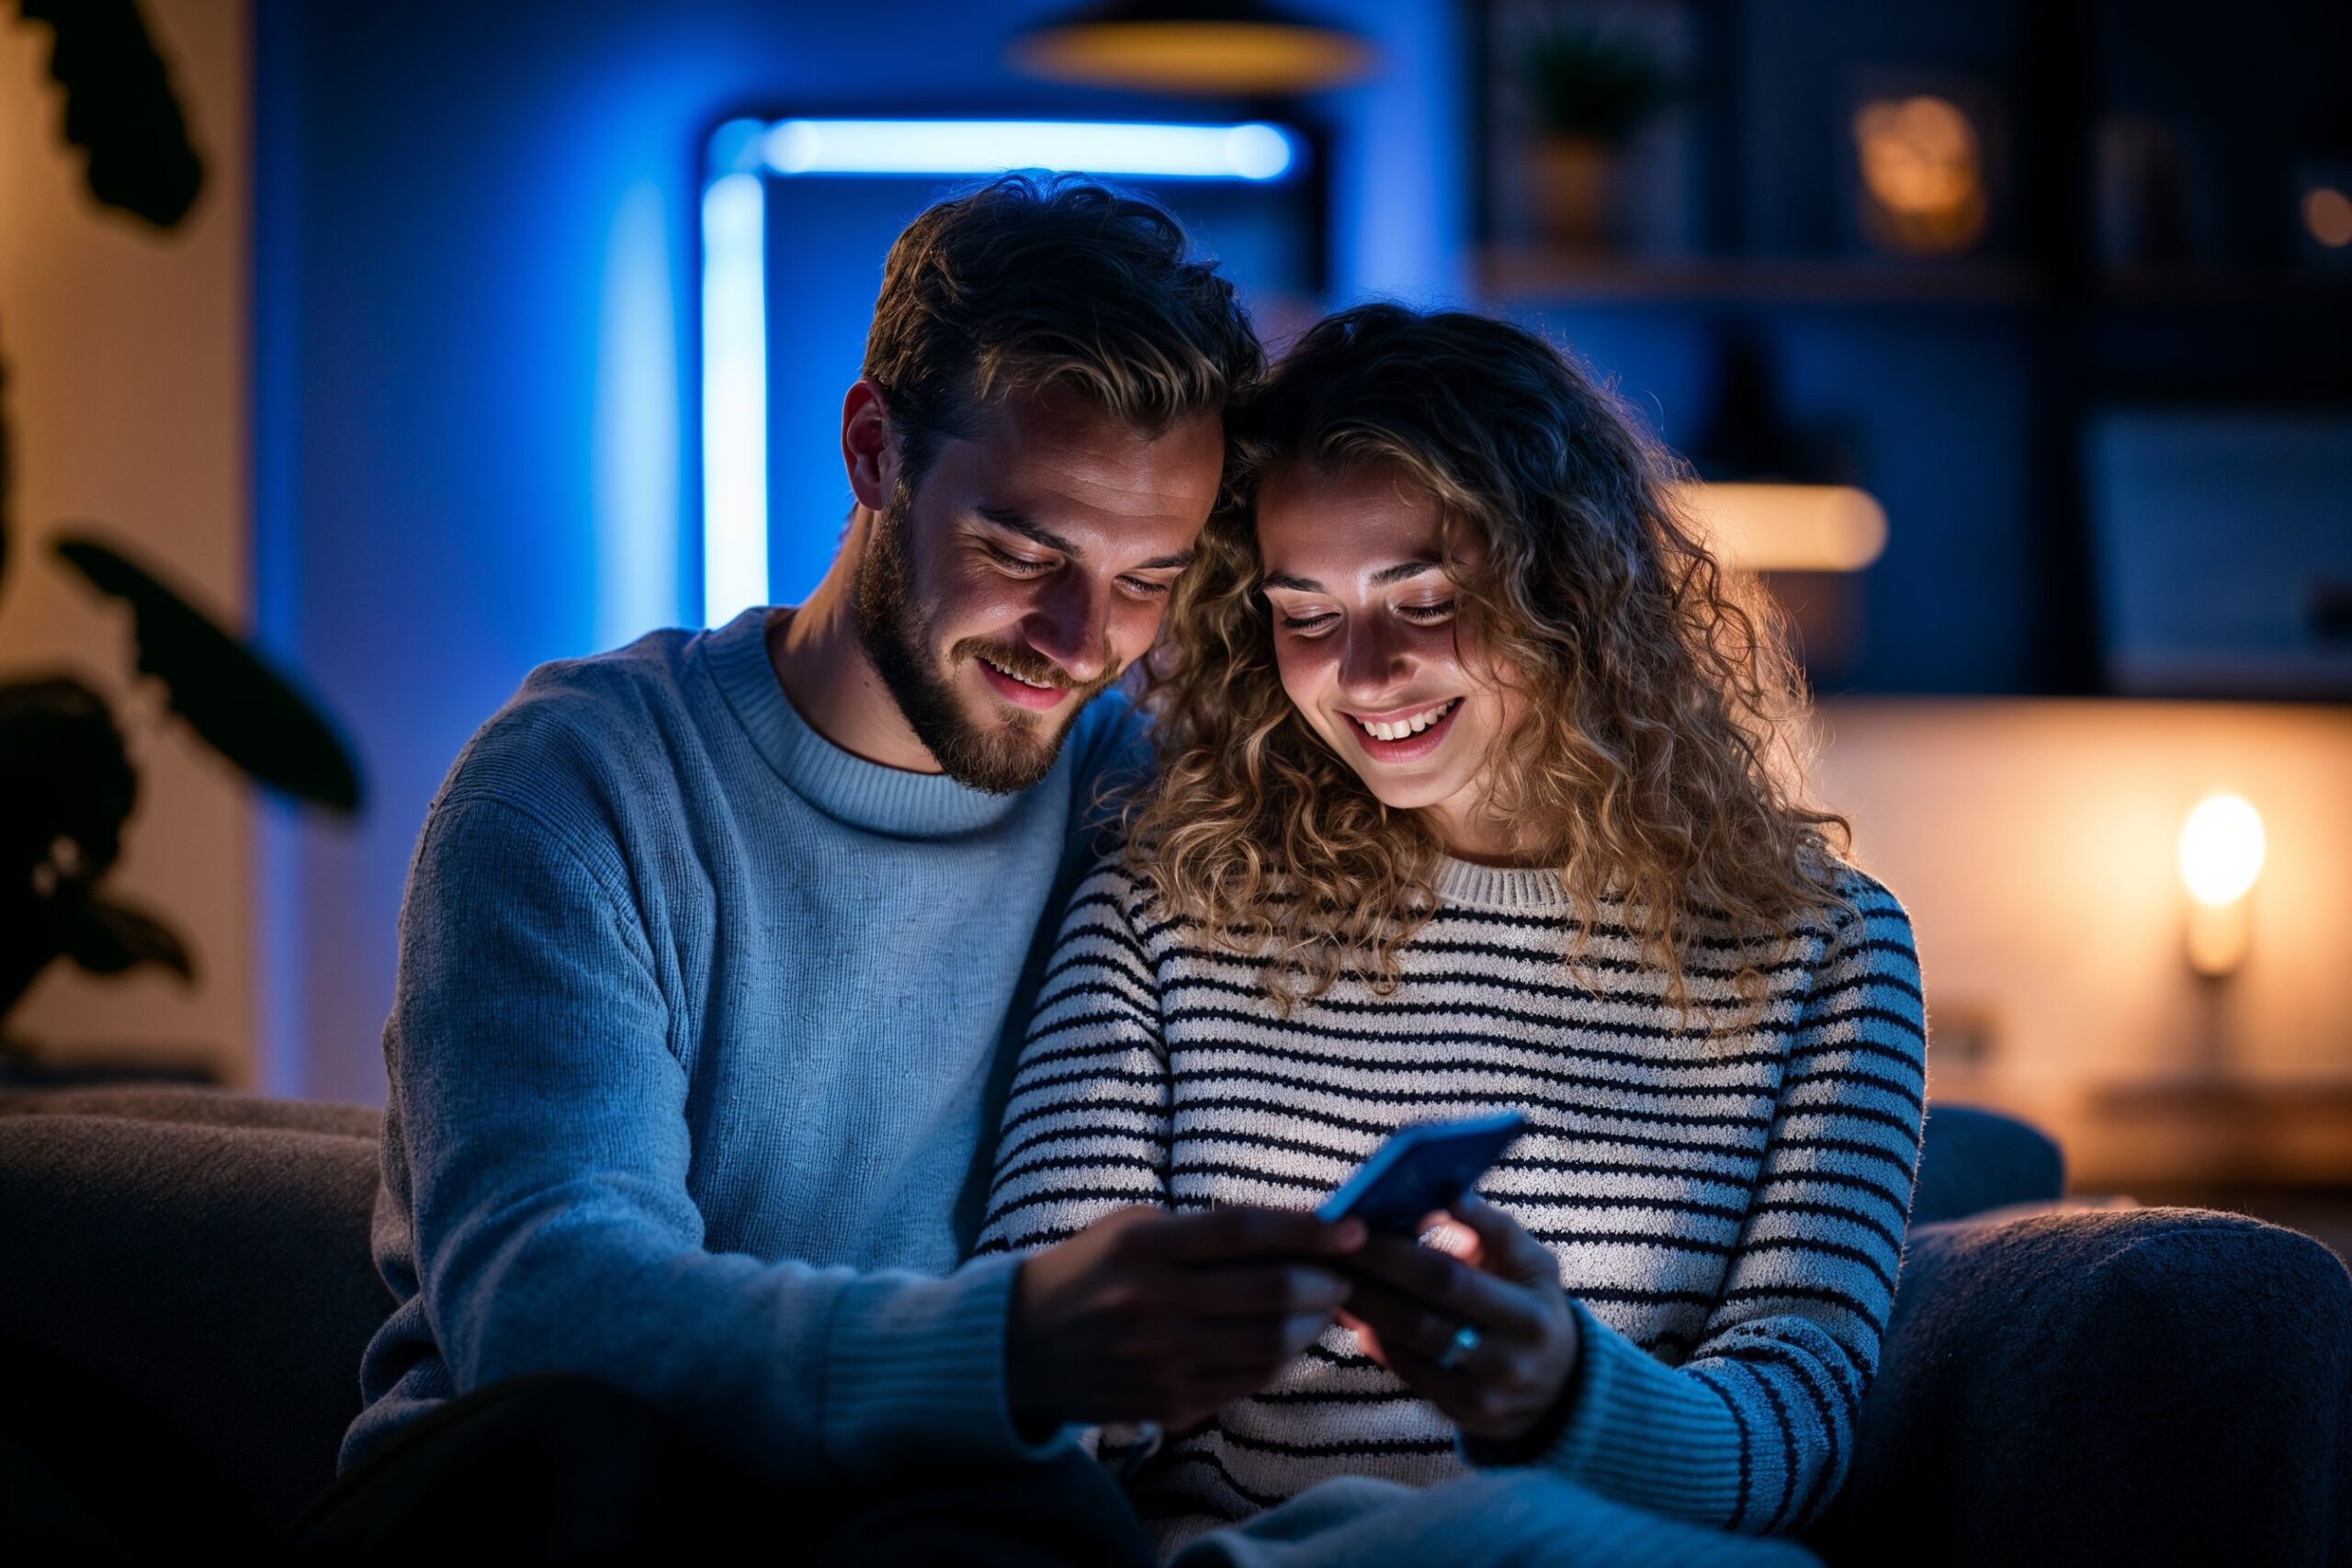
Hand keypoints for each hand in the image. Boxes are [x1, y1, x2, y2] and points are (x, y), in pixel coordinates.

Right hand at [1007, 1205, 1365, 1433]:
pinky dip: (1281, 1359)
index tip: (1352, 1228)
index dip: (1308, 1229)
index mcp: (1142, 1247)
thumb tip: (1293, 1230)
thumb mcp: (1131, 1227)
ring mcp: (1161, 1361)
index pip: (1245, 1232)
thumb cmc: (1088, 1271)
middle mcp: (1152, 1305)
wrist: (1019, 1348)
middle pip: (1269, 1294)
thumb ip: (1203, 1229)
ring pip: (1269, 1345)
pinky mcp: (1167, 1404)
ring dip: (1311, 1324)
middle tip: (1343, 1273)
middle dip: (1323, 1282)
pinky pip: (1248, 1383)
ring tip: (1321, 1306)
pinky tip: (1286, 1339)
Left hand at [1336, 1194, 1578, 1442]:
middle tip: (1330, 1252)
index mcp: (1530, 1314)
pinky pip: (1410, 1376)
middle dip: (1370, 1282)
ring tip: (1337, 1278)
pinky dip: (1380, 1343)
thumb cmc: (1534, 1302)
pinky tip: (1359, 1316)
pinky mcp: (1464, 1416)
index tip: (1357, 1225)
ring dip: (1366, 1312)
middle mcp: (1509, 1361)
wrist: (1563, 1386)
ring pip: (1409, 1350)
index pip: (1449, 1279)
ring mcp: (1485, 1396)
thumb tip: (1443, 1192)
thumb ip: (1491, 1228)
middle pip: (1420, 1317)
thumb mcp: (1533, 1262)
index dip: (1398, 1254)